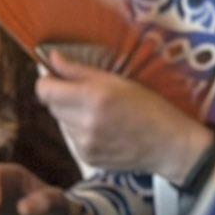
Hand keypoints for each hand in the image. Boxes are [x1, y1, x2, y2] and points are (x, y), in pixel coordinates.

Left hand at [35, 52, 210, 178]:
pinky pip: (72, 139)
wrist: (169, 144)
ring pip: (61, 122)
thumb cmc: (150, 107)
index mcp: (93, 97)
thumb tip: (51, 57)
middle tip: (87, 94)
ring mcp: (84, 143)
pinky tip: (104, 129)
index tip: (58, 77)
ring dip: (72, 115)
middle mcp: (85, 122)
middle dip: (63, 97)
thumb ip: (80, 70)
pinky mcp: (87, 158)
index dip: (48, 81)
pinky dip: (82, 131)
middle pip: (51, 105)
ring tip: (100, 114)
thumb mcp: (120, 81)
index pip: (44, 90)